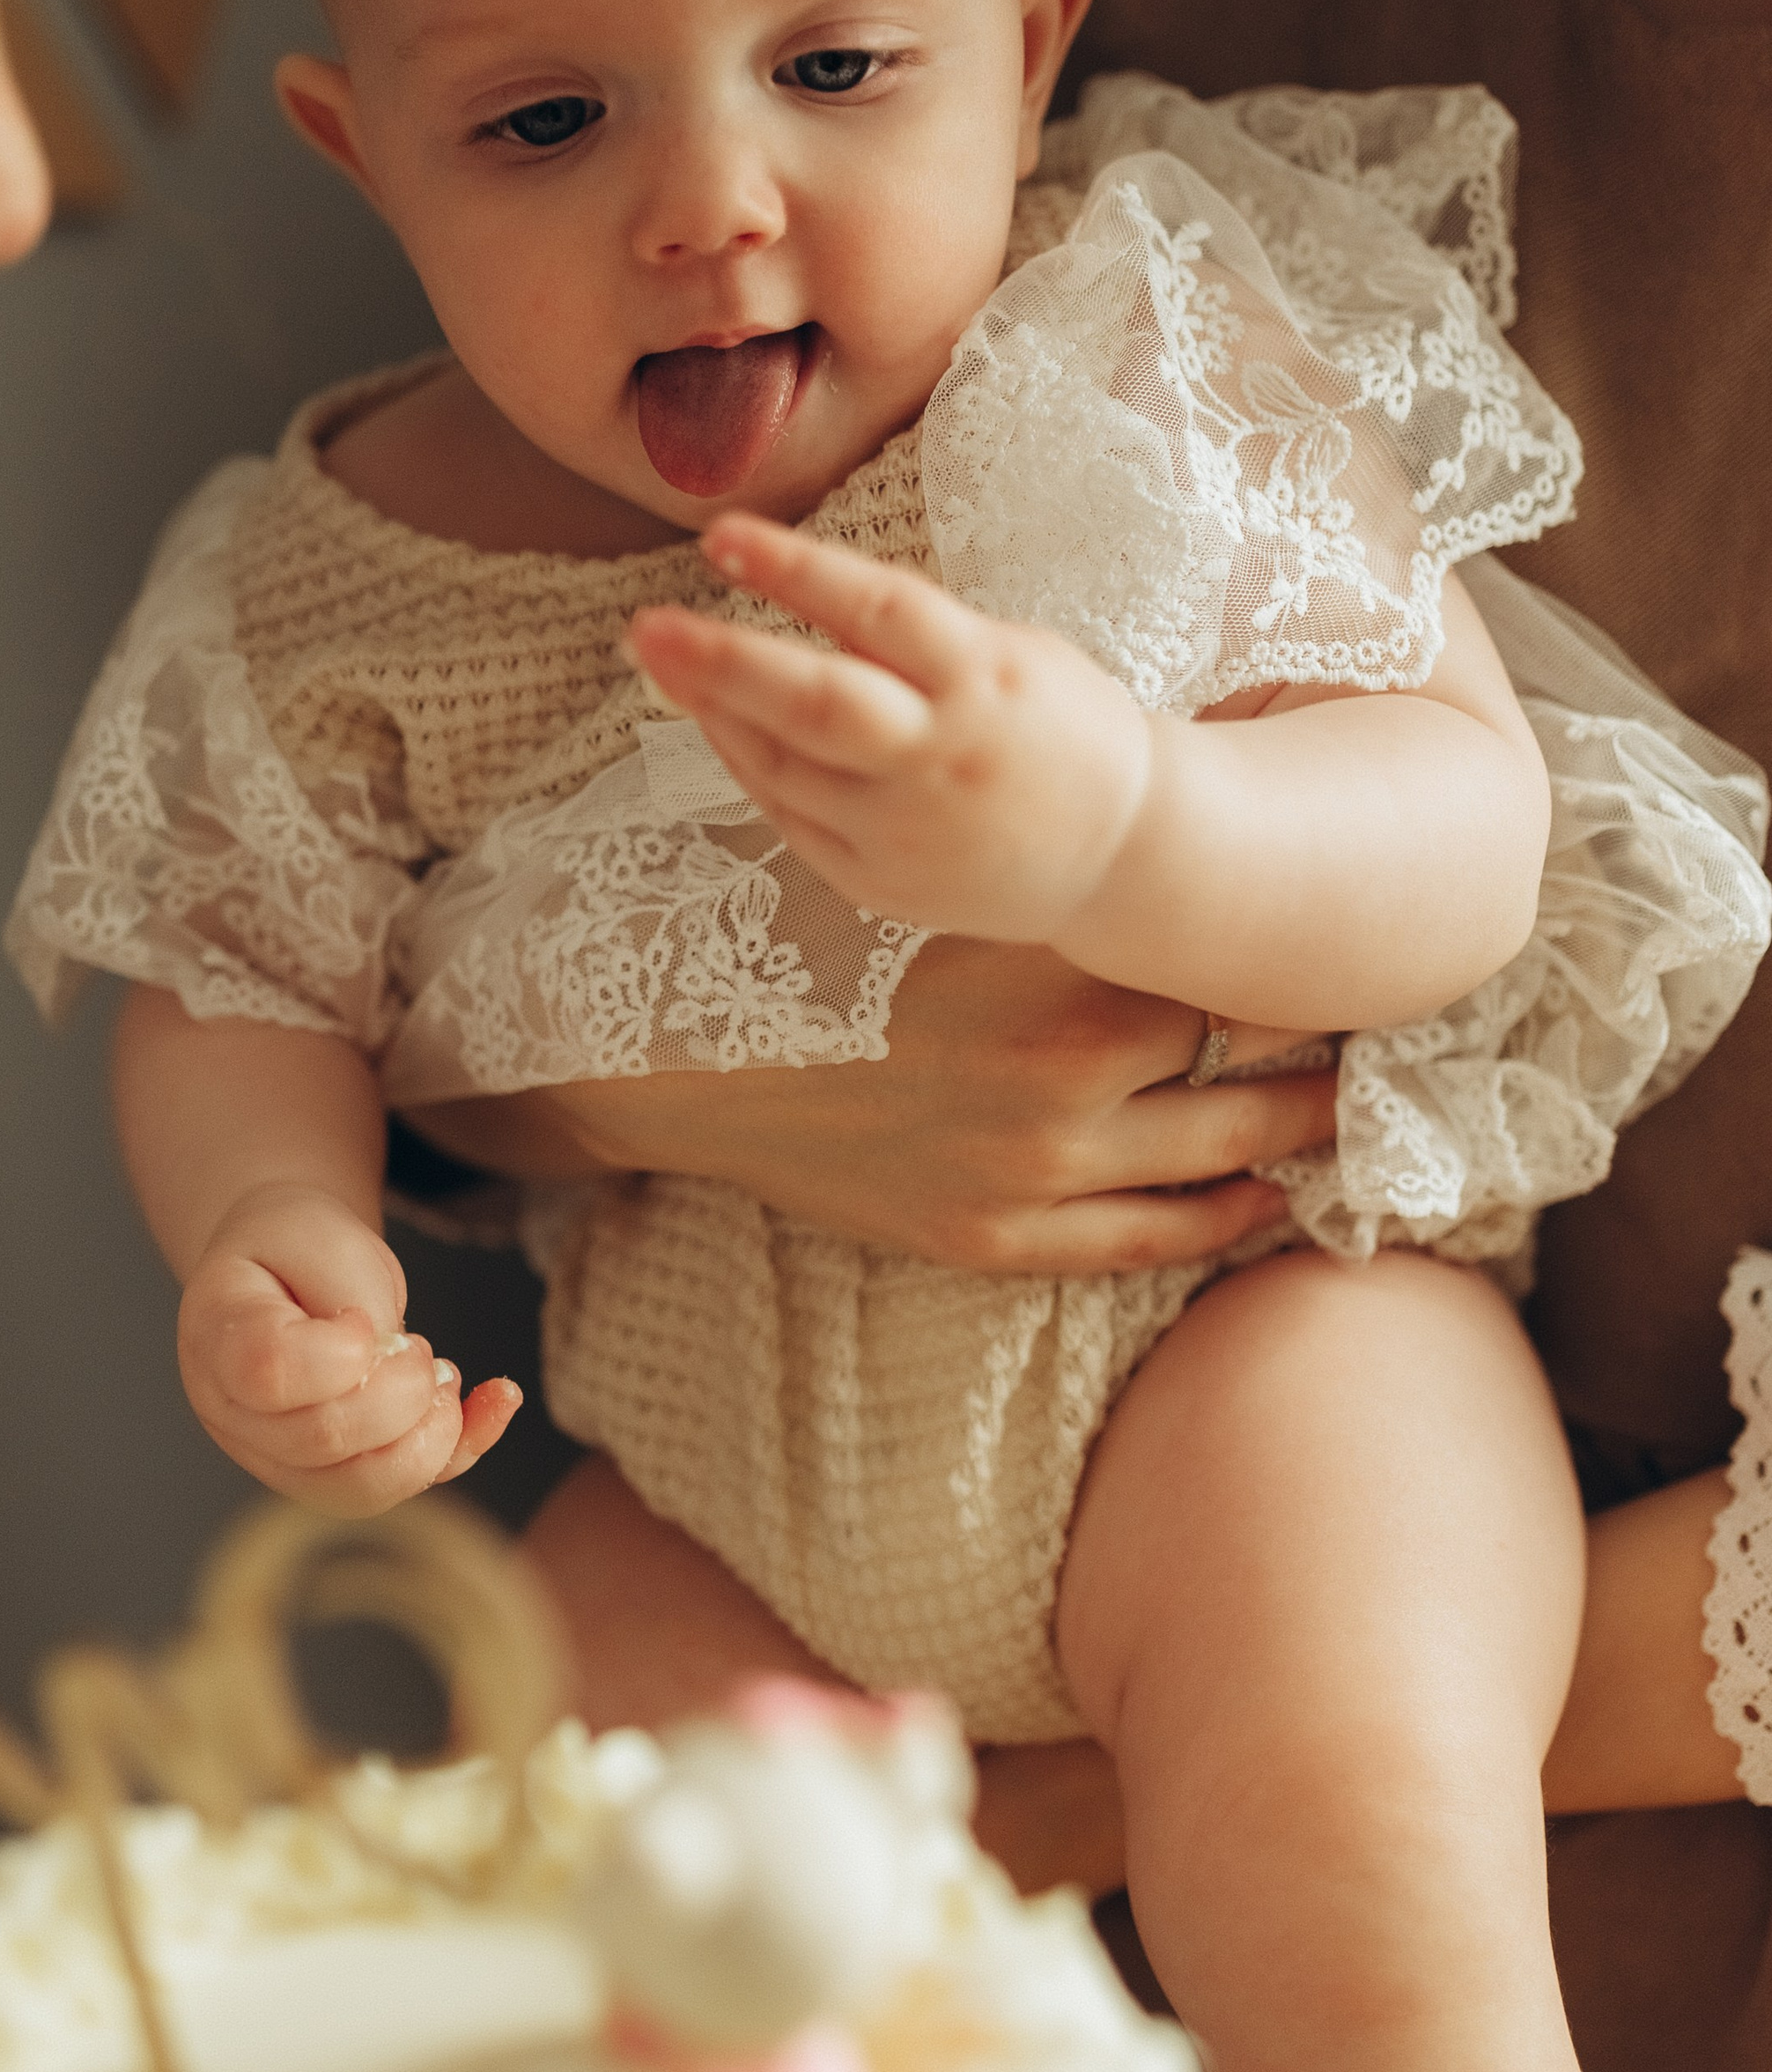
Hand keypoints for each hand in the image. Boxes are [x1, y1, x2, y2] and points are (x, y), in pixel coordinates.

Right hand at [176, 1184, 520, 1511]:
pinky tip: (498, 1400)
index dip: (340, 1352)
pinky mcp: (330, 1478)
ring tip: (441, 1376)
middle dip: (401, 1390)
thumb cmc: (296, 1246)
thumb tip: (392, 1369)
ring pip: (360, 1488)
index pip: (271, 1372)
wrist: (284, 1268)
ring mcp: (277, 1458)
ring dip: (430, 1434)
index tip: (358, 1319)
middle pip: (324, 1438)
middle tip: (415, 1345)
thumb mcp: (322, 1235)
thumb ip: (352, 1297)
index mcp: (215, 1338)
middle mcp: (234, 1415)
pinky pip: (398, 1488)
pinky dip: (462, 1448)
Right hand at [404, 933, 1339, 1275]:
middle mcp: (1061, 1077)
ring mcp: (1034, 1171)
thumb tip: (1159, 833)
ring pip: (1220, 1152)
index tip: (1351, 931)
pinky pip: (1149, 1239)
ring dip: (1297, 1129)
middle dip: (1322, 1043)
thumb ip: (1055, 873)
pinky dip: (1224, 1219)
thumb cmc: (813, 947)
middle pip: (1246, 1059)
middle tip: (1385, 1018)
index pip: (1224, 963)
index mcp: (1052, 968)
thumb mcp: (941, 884)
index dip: (1294, 949)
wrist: (686, 1062)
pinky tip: (1273, 1197)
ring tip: (1351, 1107)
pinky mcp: (999, 1239)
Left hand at [628, 510, 1152, 942]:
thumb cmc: (1054, 728)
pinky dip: (745, 765)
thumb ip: (911, 635)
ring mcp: (908, 832)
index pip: (879, 611)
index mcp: (986, 680)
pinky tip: (715, 720)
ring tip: (662, 656)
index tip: (719, 533)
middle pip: (817, 706)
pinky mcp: (881, 884)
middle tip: (646, 625)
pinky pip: (790, 818)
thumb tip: (796, 589)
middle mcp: (942, 759)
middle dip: (722, 663)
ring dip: (714, 710)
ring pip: (785, 767)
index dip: (796, 570)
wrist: (1119, 853)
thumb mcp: (1006, 654)